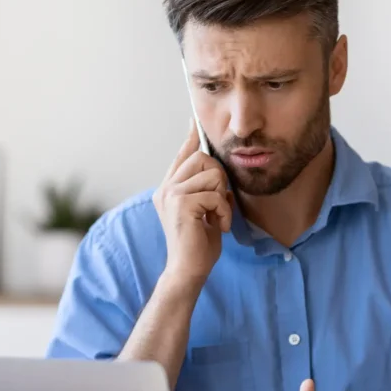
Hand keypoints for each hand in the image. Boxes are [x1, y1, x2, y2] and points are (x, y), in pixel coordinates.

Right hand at [153, 121, 233, 285]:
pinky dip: (224, 211)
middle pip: (202, 158)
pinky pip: (216, 194)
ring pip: (212, 174)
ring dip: (223, 198)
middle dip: (219, 179)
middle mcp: (166, 188)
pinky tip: (218, 225)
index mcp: (169, 189)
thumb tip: (219, 174)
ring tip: (217, 217)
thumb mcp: (205, 212)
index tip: (195, 120)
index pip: (182, 155)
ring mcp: (171, 194)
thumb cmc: (199, 245)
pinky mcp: (181, 203)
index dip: (191, 137)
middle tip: (219, 204)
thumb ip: (208, 191)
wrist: (188, 270)